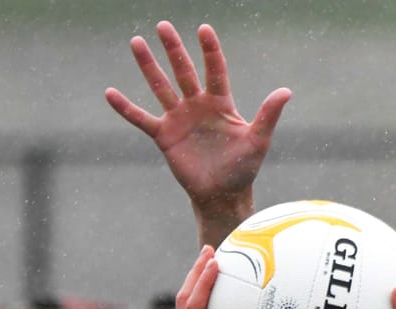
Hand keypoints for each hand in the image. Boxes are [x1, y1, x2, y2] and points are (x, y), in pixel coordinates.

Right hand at [106, 21, 291, 241]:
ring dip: (148, 66)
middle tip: (163, 25)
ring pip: (161, 87)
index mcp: (220, 103)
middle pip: (184, 71)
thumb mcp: (258, 141)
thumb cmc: (243, 168)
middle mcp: (197, 106)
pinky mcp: (165, 136)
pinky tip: (110, 93)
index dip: (210, 50)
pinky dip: (126, 108)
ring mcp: (179, 119)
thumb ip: (268, 115)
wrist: (223, 195)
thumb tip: (286, 91)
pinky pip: (141, 119)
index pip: (215, 70)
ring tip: (136, 42)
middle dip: (174, 49)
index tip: (203, 28)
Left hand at [169, 247, 244, 308]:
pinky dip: (203, 301)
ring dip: (196, 283)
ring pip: (187, 307)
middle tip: (209, 250)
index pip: (192, 307)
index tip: (213, 262)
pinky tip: (217, 300)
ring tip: (210, 265)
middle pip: (185, 299)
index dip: (202, 282)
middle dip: (195, 272)